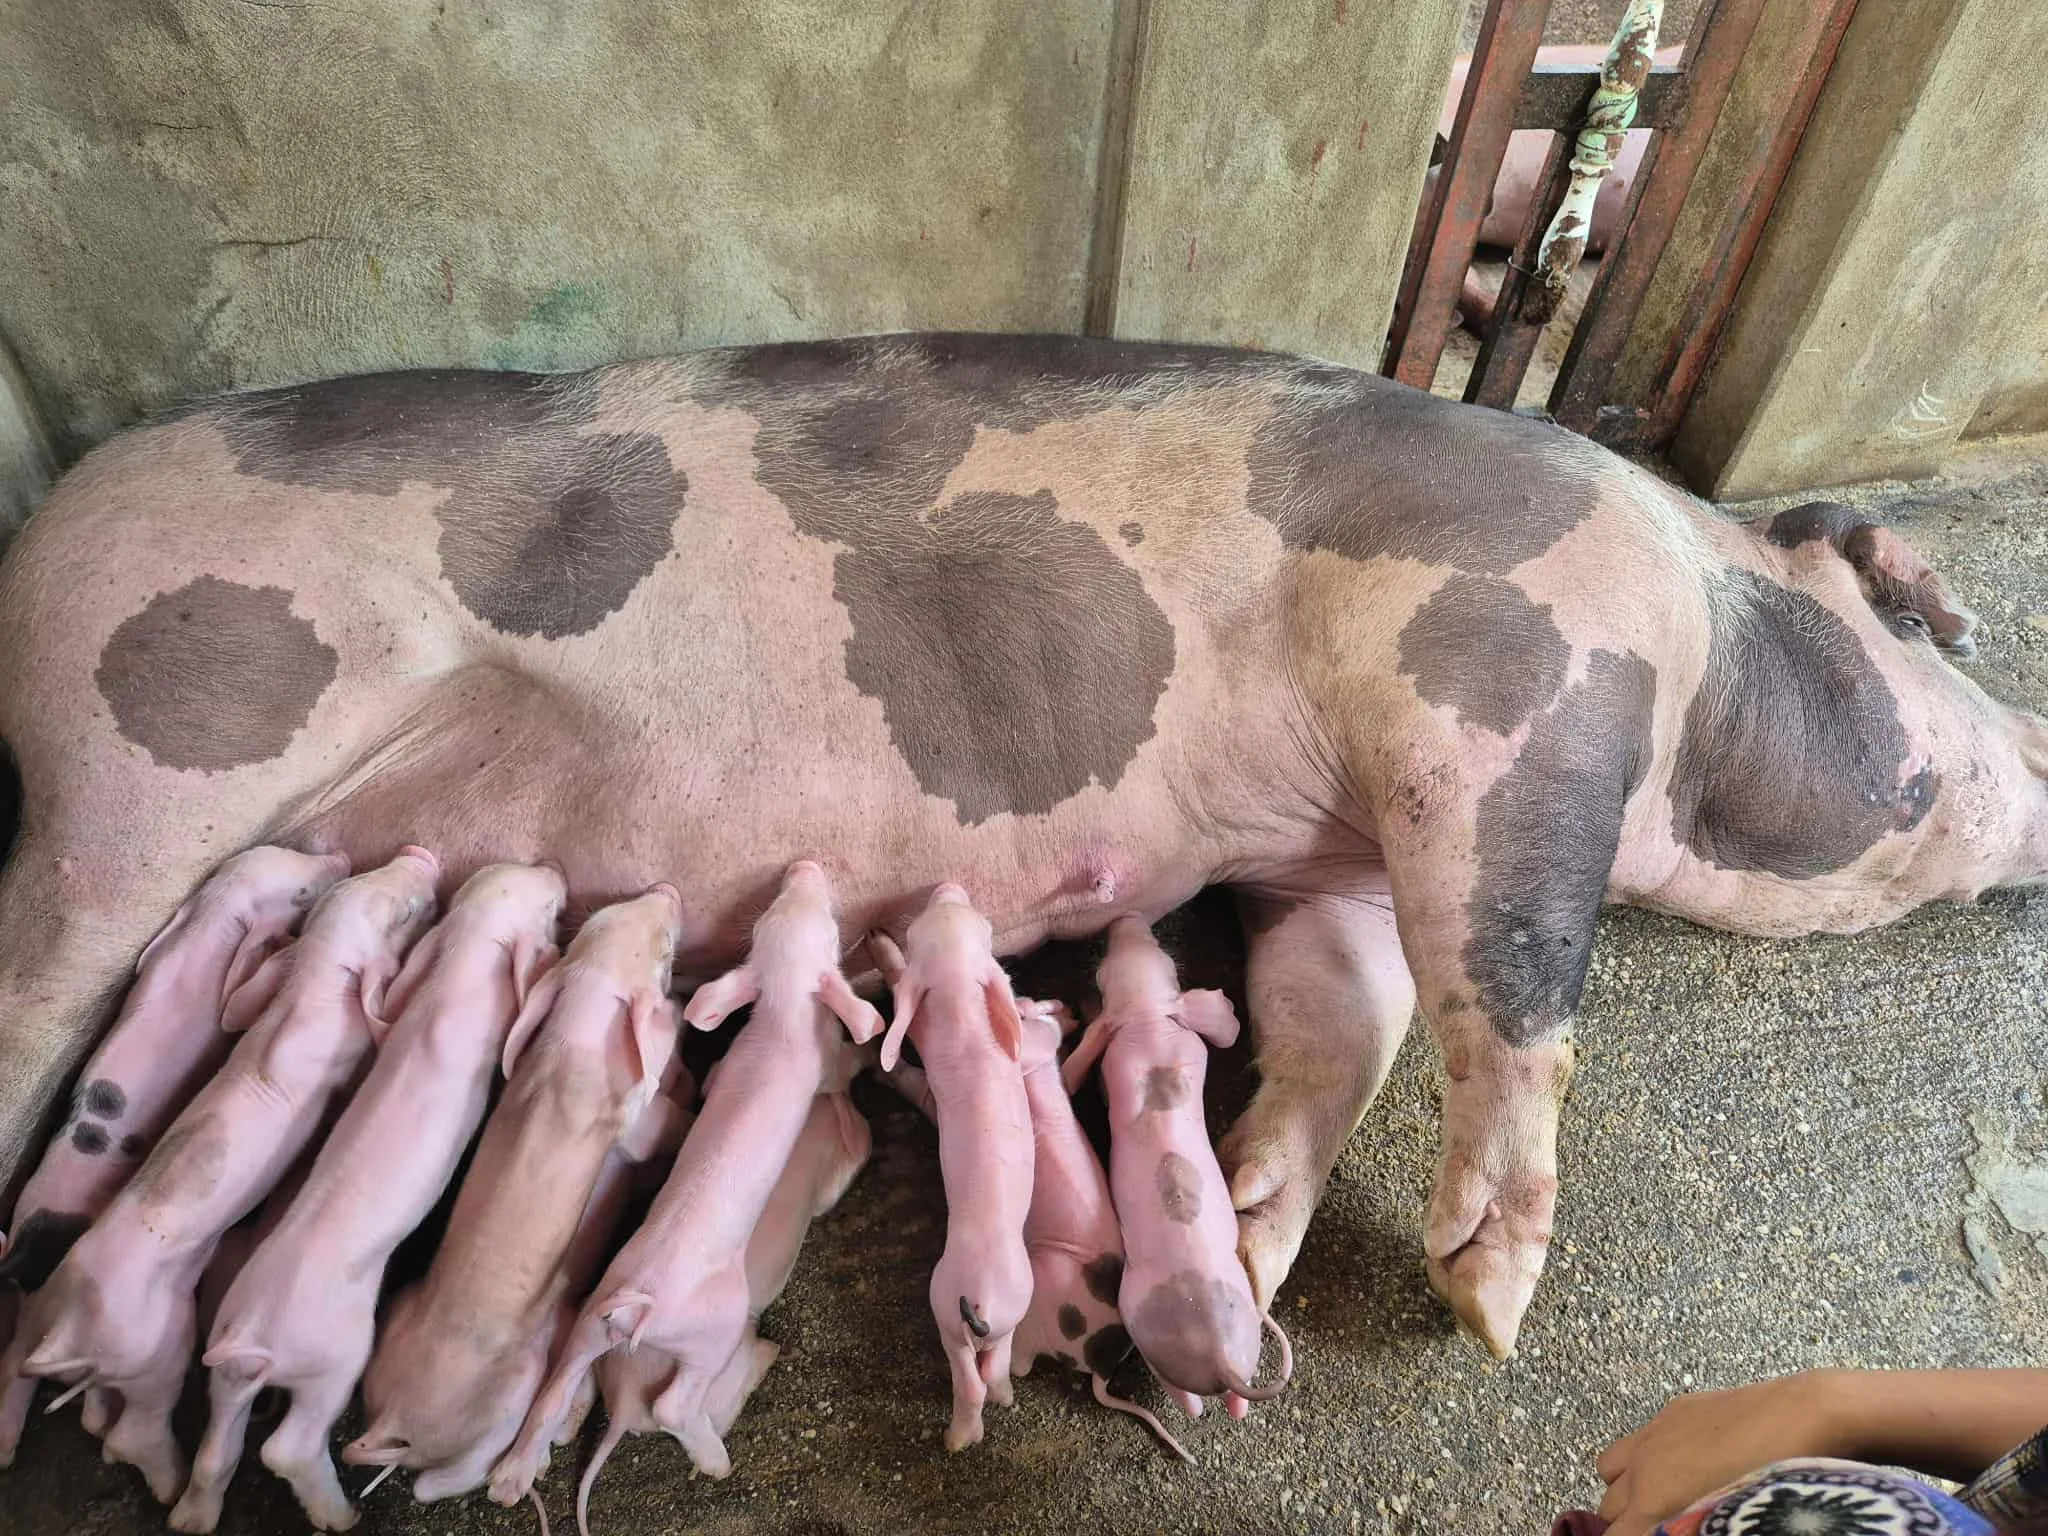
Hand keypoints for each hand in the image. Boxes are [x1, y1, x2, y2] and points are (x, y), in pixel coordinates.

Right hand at [1596, 1373, 1846, 1535]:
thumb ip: (1686, 1528)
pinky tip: (1683, 1463)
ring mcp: (1654, 1433)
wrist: (1800, 1417)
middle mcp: (1643, 1467)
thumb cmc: (1773, 1482)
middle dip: (1624, 1523)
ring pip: (1609, 1468)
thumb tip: (1675, 1528)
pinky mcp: (1673, 1410)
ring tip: (1656, 1499)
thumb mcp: (1724, 1521)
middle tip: (1655, 1528)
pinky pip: (1640, 1438)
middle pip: (1607, 1508)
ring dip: (1625, 1488)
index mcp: (1652, 1501)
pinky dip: (1648, 1457)